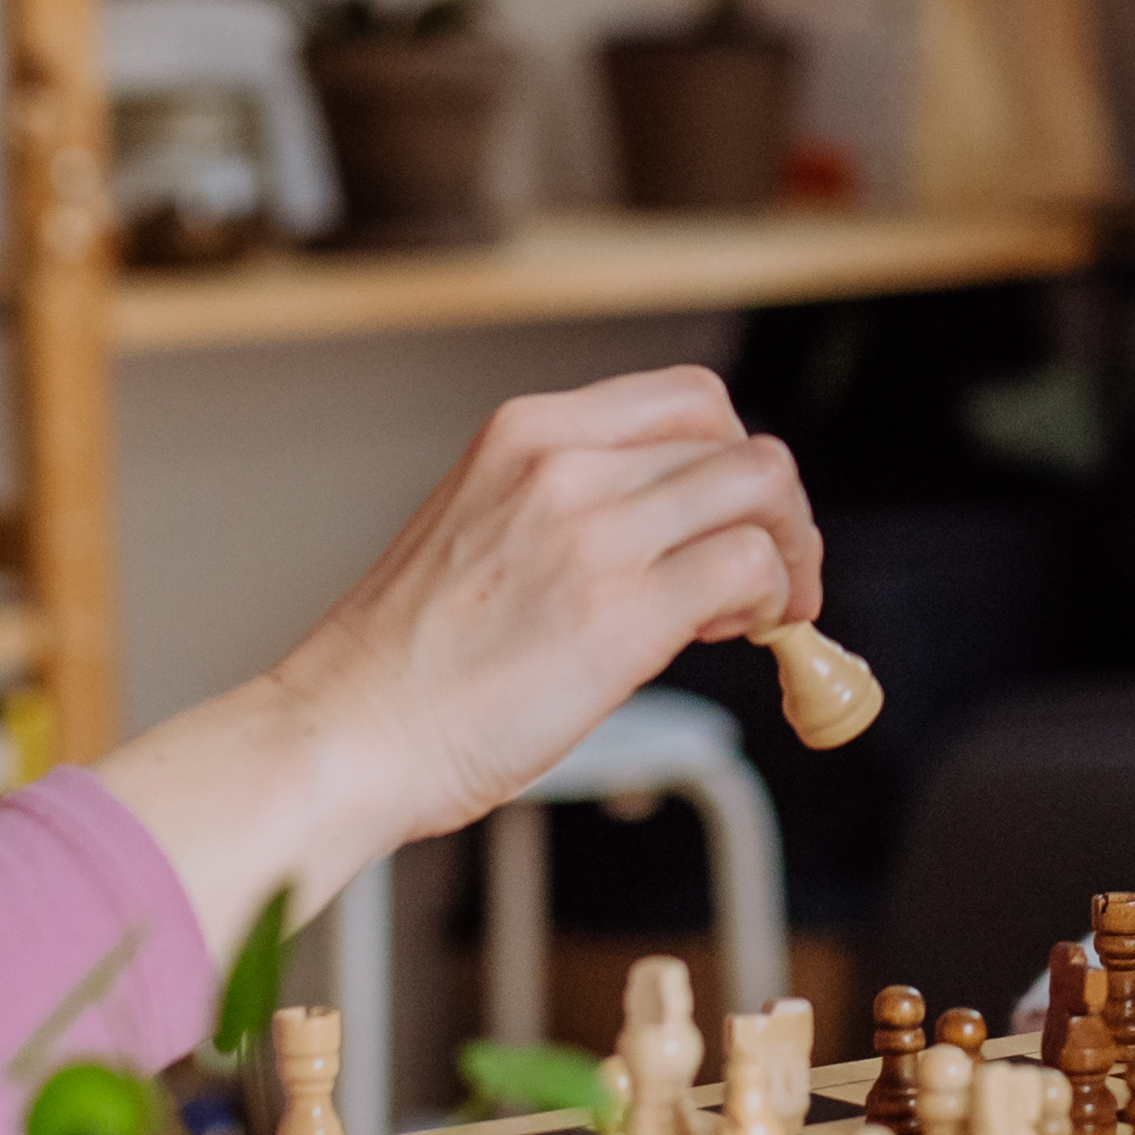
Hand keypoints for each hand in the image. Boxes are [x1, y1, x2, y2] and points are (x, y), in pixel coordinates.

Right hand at [93, 367, 817, 934]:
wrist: (345, 735)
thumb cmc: (405, 663)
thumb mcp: (484, 531)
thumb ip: (577, 511)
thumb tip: (684, 537)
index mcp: (525, 432)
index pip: (687, 399)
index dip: (732, 457)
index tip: (734, 517)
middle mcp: (561, 462)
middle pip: (736, 440)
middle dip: (776, 509)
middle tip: (770, 577)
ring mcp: (594, 530)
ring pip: (760, 490)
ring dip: (788, 552)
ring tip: (758, 615)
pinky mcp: (623, 609)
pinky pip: (749, 568)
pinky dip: (771, 601)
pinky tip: (732, 638)